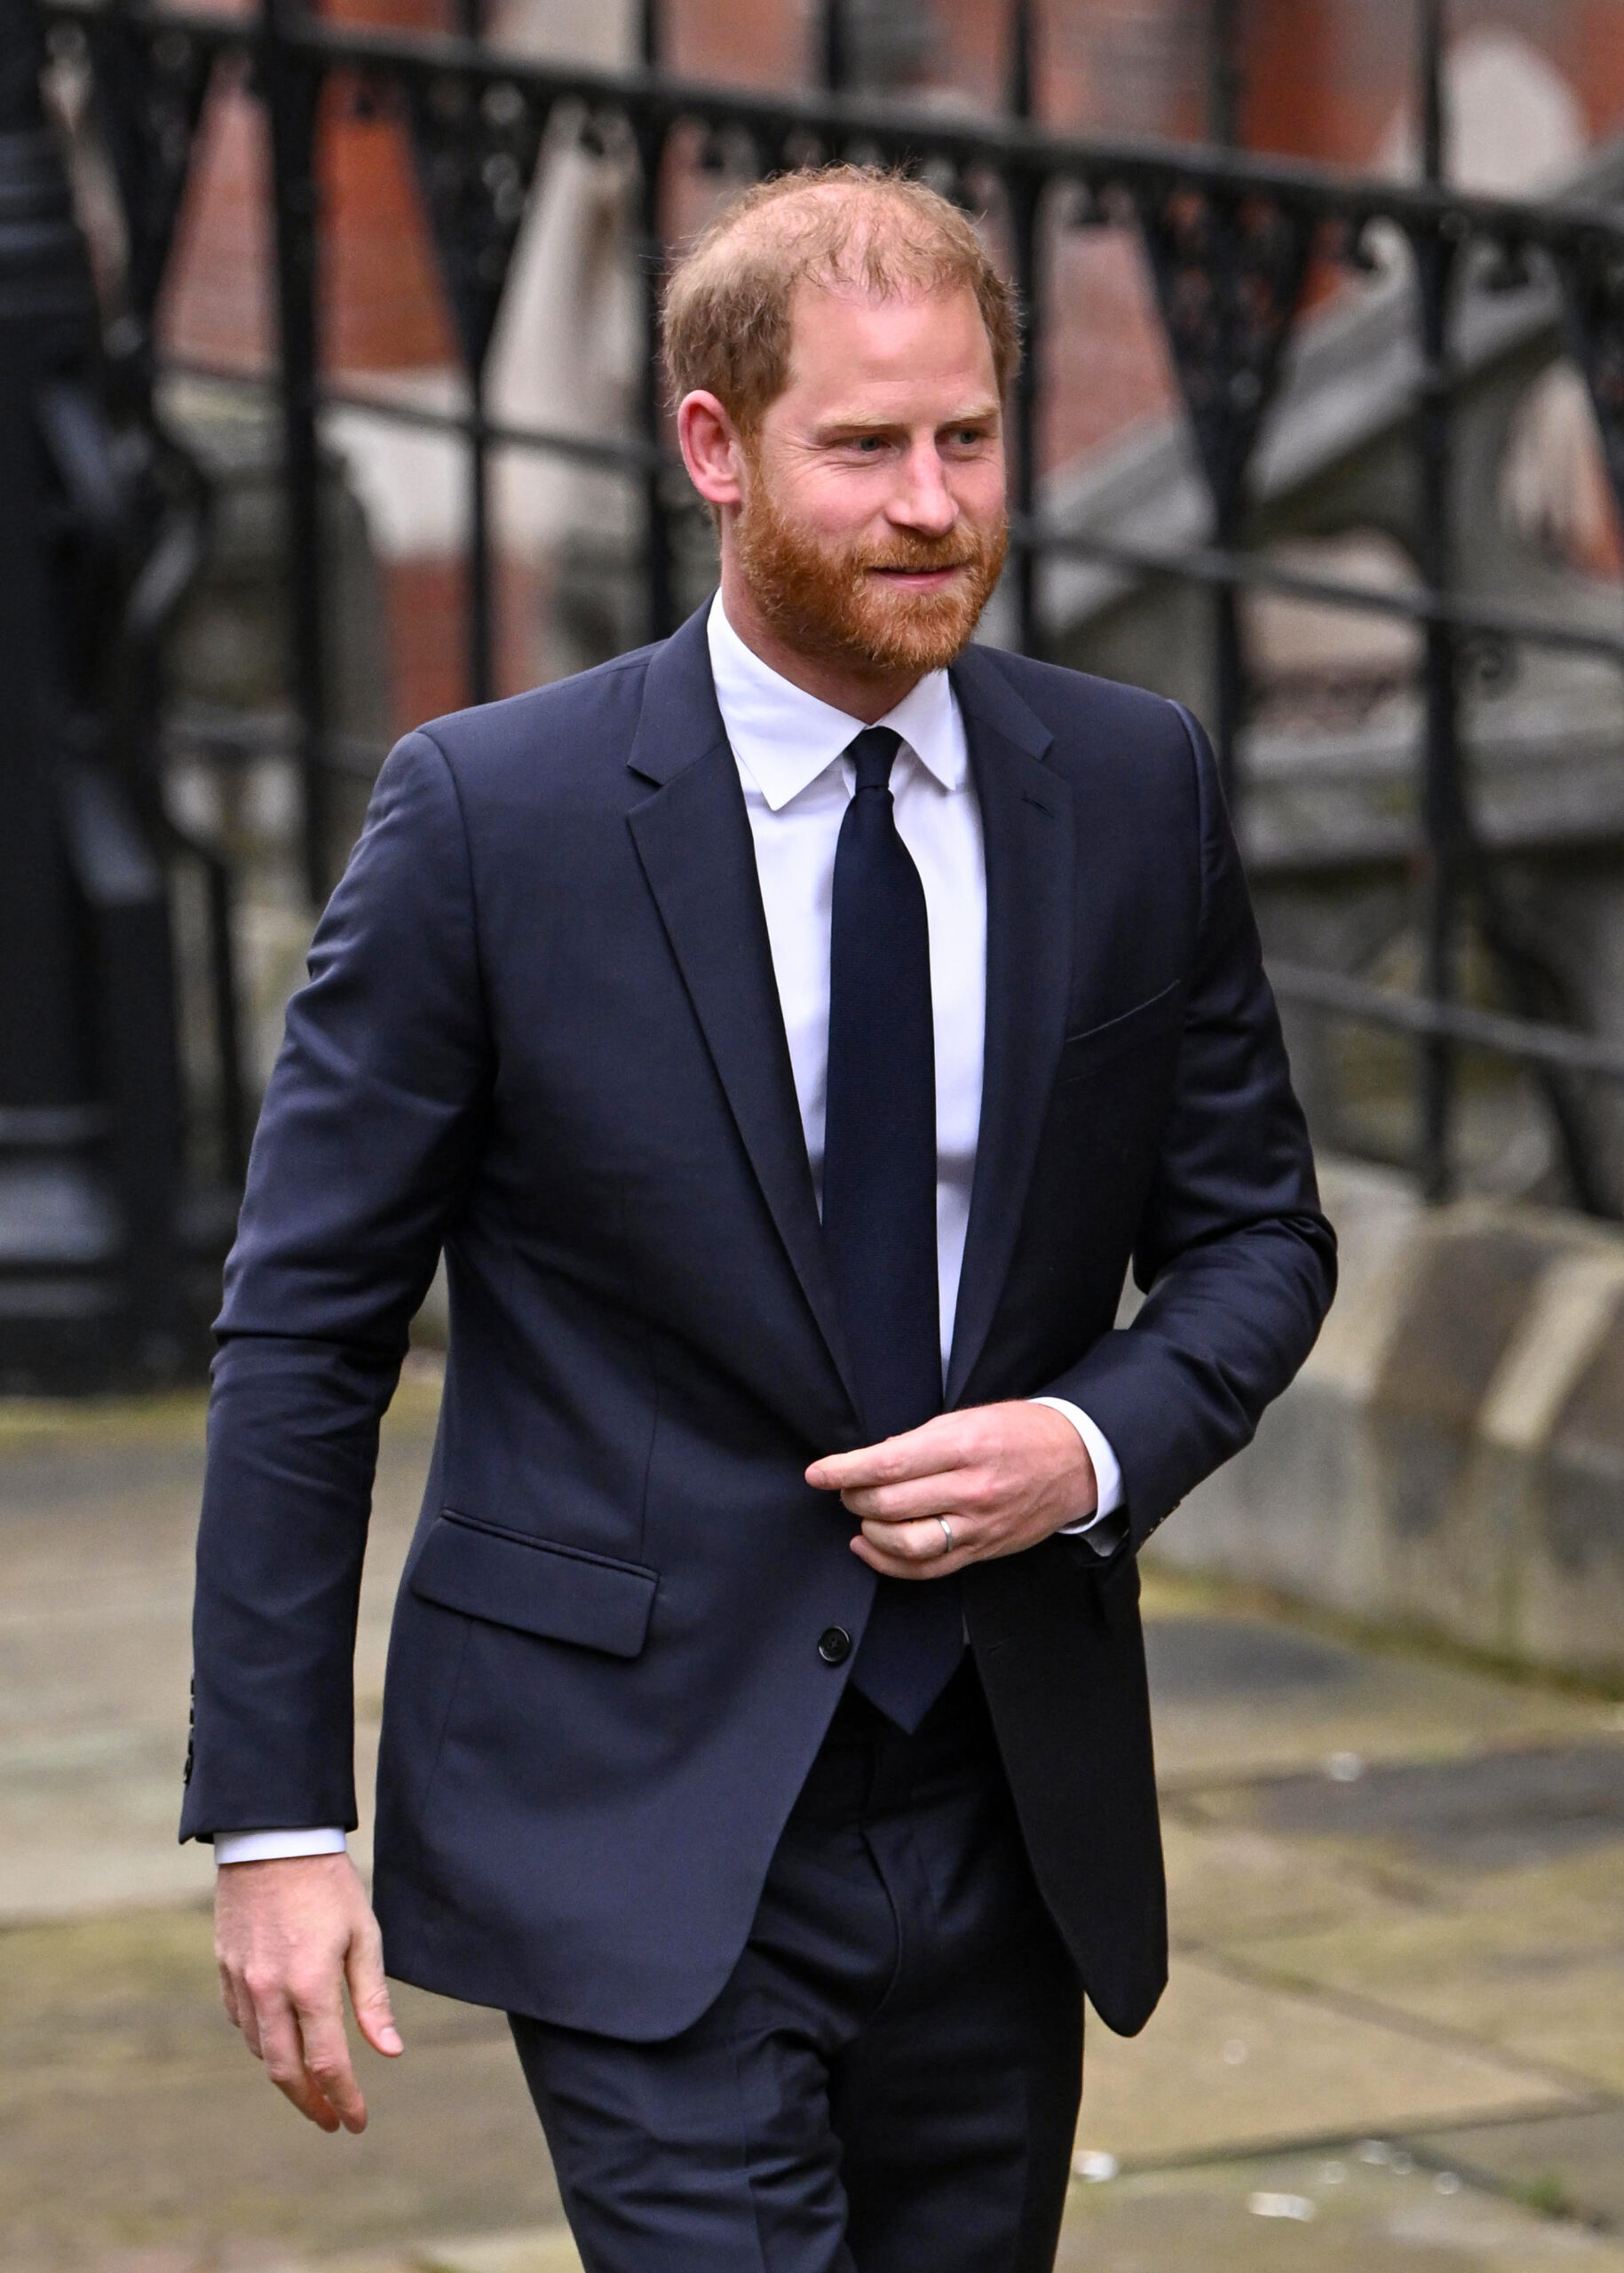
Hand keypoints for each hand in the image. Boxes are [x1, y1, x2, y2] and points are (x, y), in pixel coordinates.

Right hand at [215, 1850, 401, 2132]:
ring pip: (259, 2050)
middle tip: (331, 2121)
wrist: (273, 1838)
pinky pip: (240, 2022)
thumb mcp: (363, 1934)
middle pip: (285, 2072)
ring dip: (285, 2075)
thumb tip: (390, 2052)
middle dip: (311, 2104)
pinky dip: (261, 2042)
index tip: (357, 2122)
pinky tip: (280, 2041)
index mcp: (310, 1985)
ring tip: (311, 2085)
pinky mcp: (224, 1969)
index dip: (344, 2099)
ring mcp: (241, 1982)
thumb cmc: (328, 1884)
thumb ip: (373, 1998)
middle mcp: (269, 1992)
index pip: (328, 2064)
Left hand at [807, 1401, 1096, 1578]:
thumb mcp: (971, 1417)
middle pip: (890, 1504)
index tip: (819, 1473)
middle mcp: (971, 1489)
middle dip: (854, 1498)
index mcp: (964, 1446)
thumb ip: (922, 1440)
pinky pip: (928, 1568)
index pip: (889, 1463)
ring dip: (869, 1531)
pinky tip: (869, 1547)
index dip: (845, 1470)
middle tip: (843, 1488)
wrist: (1078, 1462)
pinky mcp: (983, 1551)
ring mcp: (978, 1526)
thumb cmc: (1021, 1431)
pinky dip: (889, 1563)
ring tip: (860, 1515)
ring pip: (905, 1544)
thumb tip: (874, 1459)